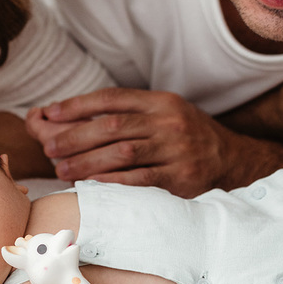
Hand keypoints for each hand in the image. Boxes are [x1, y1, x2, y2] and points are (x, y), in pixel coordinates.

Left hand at [28, 88, 233, 197]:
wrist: (233, 160)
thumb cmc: (186, 136)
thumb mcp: (164, 114)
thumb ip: (128, 114)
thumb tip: (74, 119)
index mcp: (159, 101)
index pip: (111, 98)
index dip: (78, 105)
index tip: (51, 113)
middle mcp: (167, 121)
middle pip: (112, 125)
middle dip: (75, 136)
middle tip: (49, 148)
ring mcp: (175, 149)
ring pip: (122, 153)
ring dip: (87, 162)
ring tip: (62, 170)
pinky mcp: (180, 177)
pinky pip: (139, 179)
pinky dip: (112, 181)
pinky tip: (91, 185)